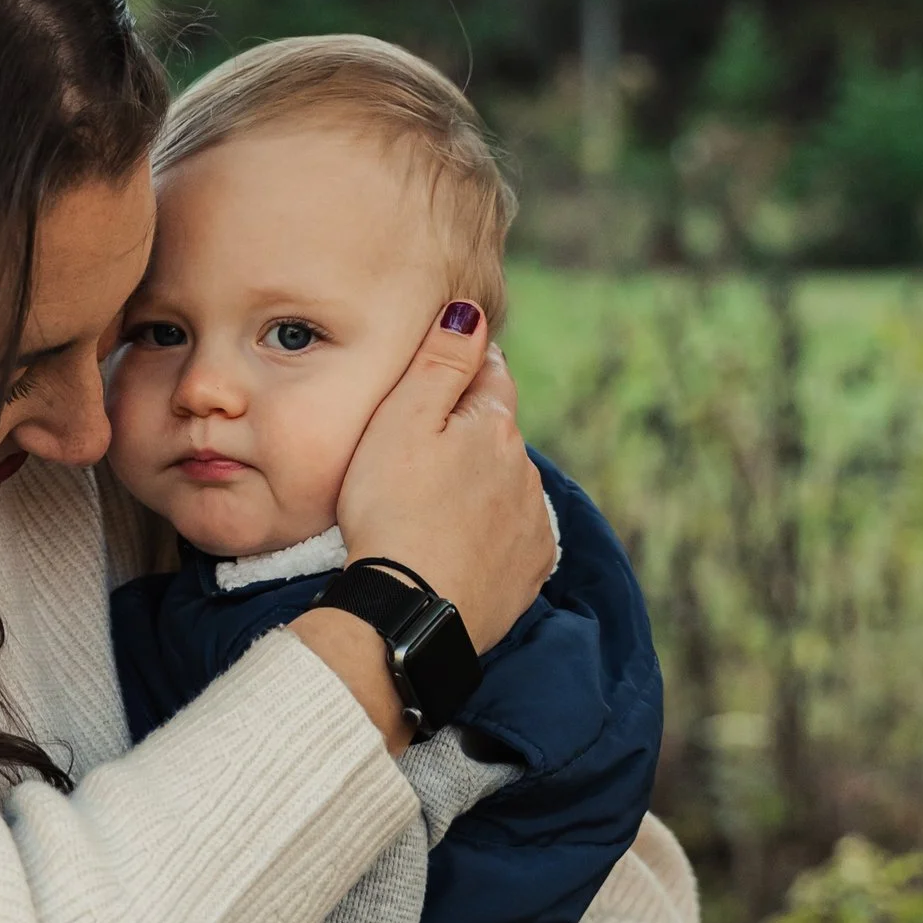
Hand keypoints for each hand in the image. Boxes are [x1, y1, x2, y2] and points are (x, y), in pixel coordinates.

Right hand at [334, 305, 548, 656]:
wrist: (408, 610)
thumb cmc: (390, 511)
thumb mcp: (401, 421)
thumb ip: (440, 362)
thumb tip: (472, 312)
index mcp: (494, 426)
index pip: (490, 375)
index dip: (460, 374)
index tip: (433, 387)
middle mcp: (525, 469)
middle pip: (497, 434)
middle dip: (468, 436)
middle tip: (417, 458)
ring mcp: (532, 523)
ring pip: (506, 485)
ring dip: (479, 486)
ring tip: (431, 509)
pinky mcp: (530, 570)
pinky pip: (513, 536)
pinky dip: (490, 534)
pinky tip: (455, 545)